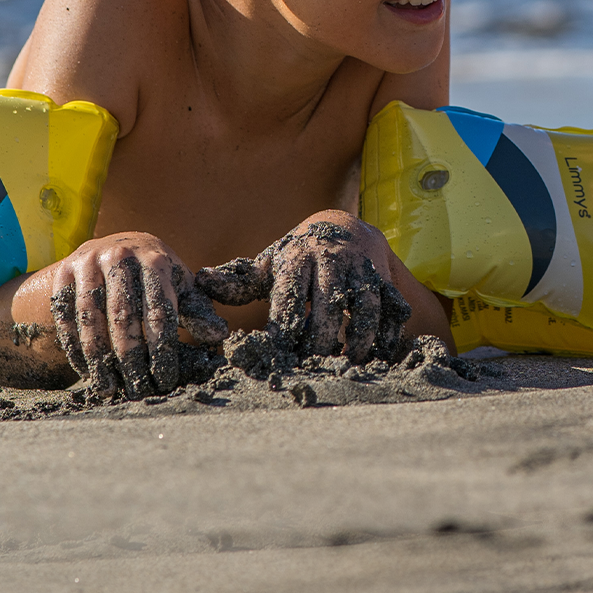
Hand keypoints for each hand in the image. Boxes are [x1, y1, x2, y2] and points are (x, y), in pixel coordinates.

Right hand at [48, 232, 228, 397]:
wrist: (116, 246)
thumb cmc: (156, 277)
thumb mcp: (180, 287)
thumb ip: (198, 311)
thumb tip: (219, 336)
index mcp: (155, 259)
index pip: (158, 311)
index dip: (162, 349)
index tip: (165, 379)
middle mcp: (120, 256)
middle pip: (123, 316)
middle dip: (131, 358)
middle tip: (137, 391)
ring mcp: (88, 262)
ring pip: (91, 318)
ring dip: (99, 358)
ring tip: (109, 389)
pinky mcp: (63, 272)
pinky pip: (65, 315)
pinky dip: (74, 346)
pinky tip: (86, 370)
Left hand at [198, 213, 411, 364]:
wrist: (345, 227)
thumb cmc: (298, 256)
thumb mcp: (269, 264)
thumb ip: (237, 280)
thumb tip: (201, 281)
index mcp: (297, 259)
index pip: (289, 295)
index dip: (285, 326)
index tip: (281, 353)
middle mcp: (331, 261)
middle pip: (328, 305)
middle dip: (321, 339)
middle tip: (313, 365)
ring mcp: (361, 269)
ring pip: (365, 307)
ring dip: (359, 339)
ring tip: (348, 363)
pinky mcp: (384, 279)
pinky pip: (392, 309)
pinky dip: (388, 336)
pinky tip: (377, 356)